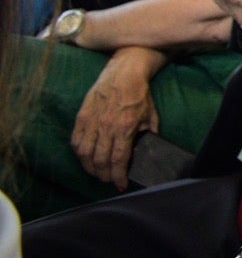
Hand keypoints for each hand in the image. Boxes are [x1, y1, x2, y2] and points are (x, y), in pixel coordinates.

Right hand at [70, 48, 161, 187]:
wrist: (124, 73)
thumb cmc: (140, 95)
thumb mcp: (151, 116)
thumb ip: (147, 135)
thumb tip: (145, 151)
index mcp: (125, 127)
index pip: (118, 159)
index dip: (118, 176)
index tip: (120, 185)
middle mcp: (106, 126)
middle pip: (100, 160)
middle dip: (104, 175)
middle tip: (108, 180)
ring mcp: (92, 121)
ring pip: (85, 153)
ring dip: (89, 167)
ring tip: (96, 172)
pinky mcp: (82, 116)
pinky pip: (75, 140)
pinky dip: (78, 153)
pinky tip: (84, 157)